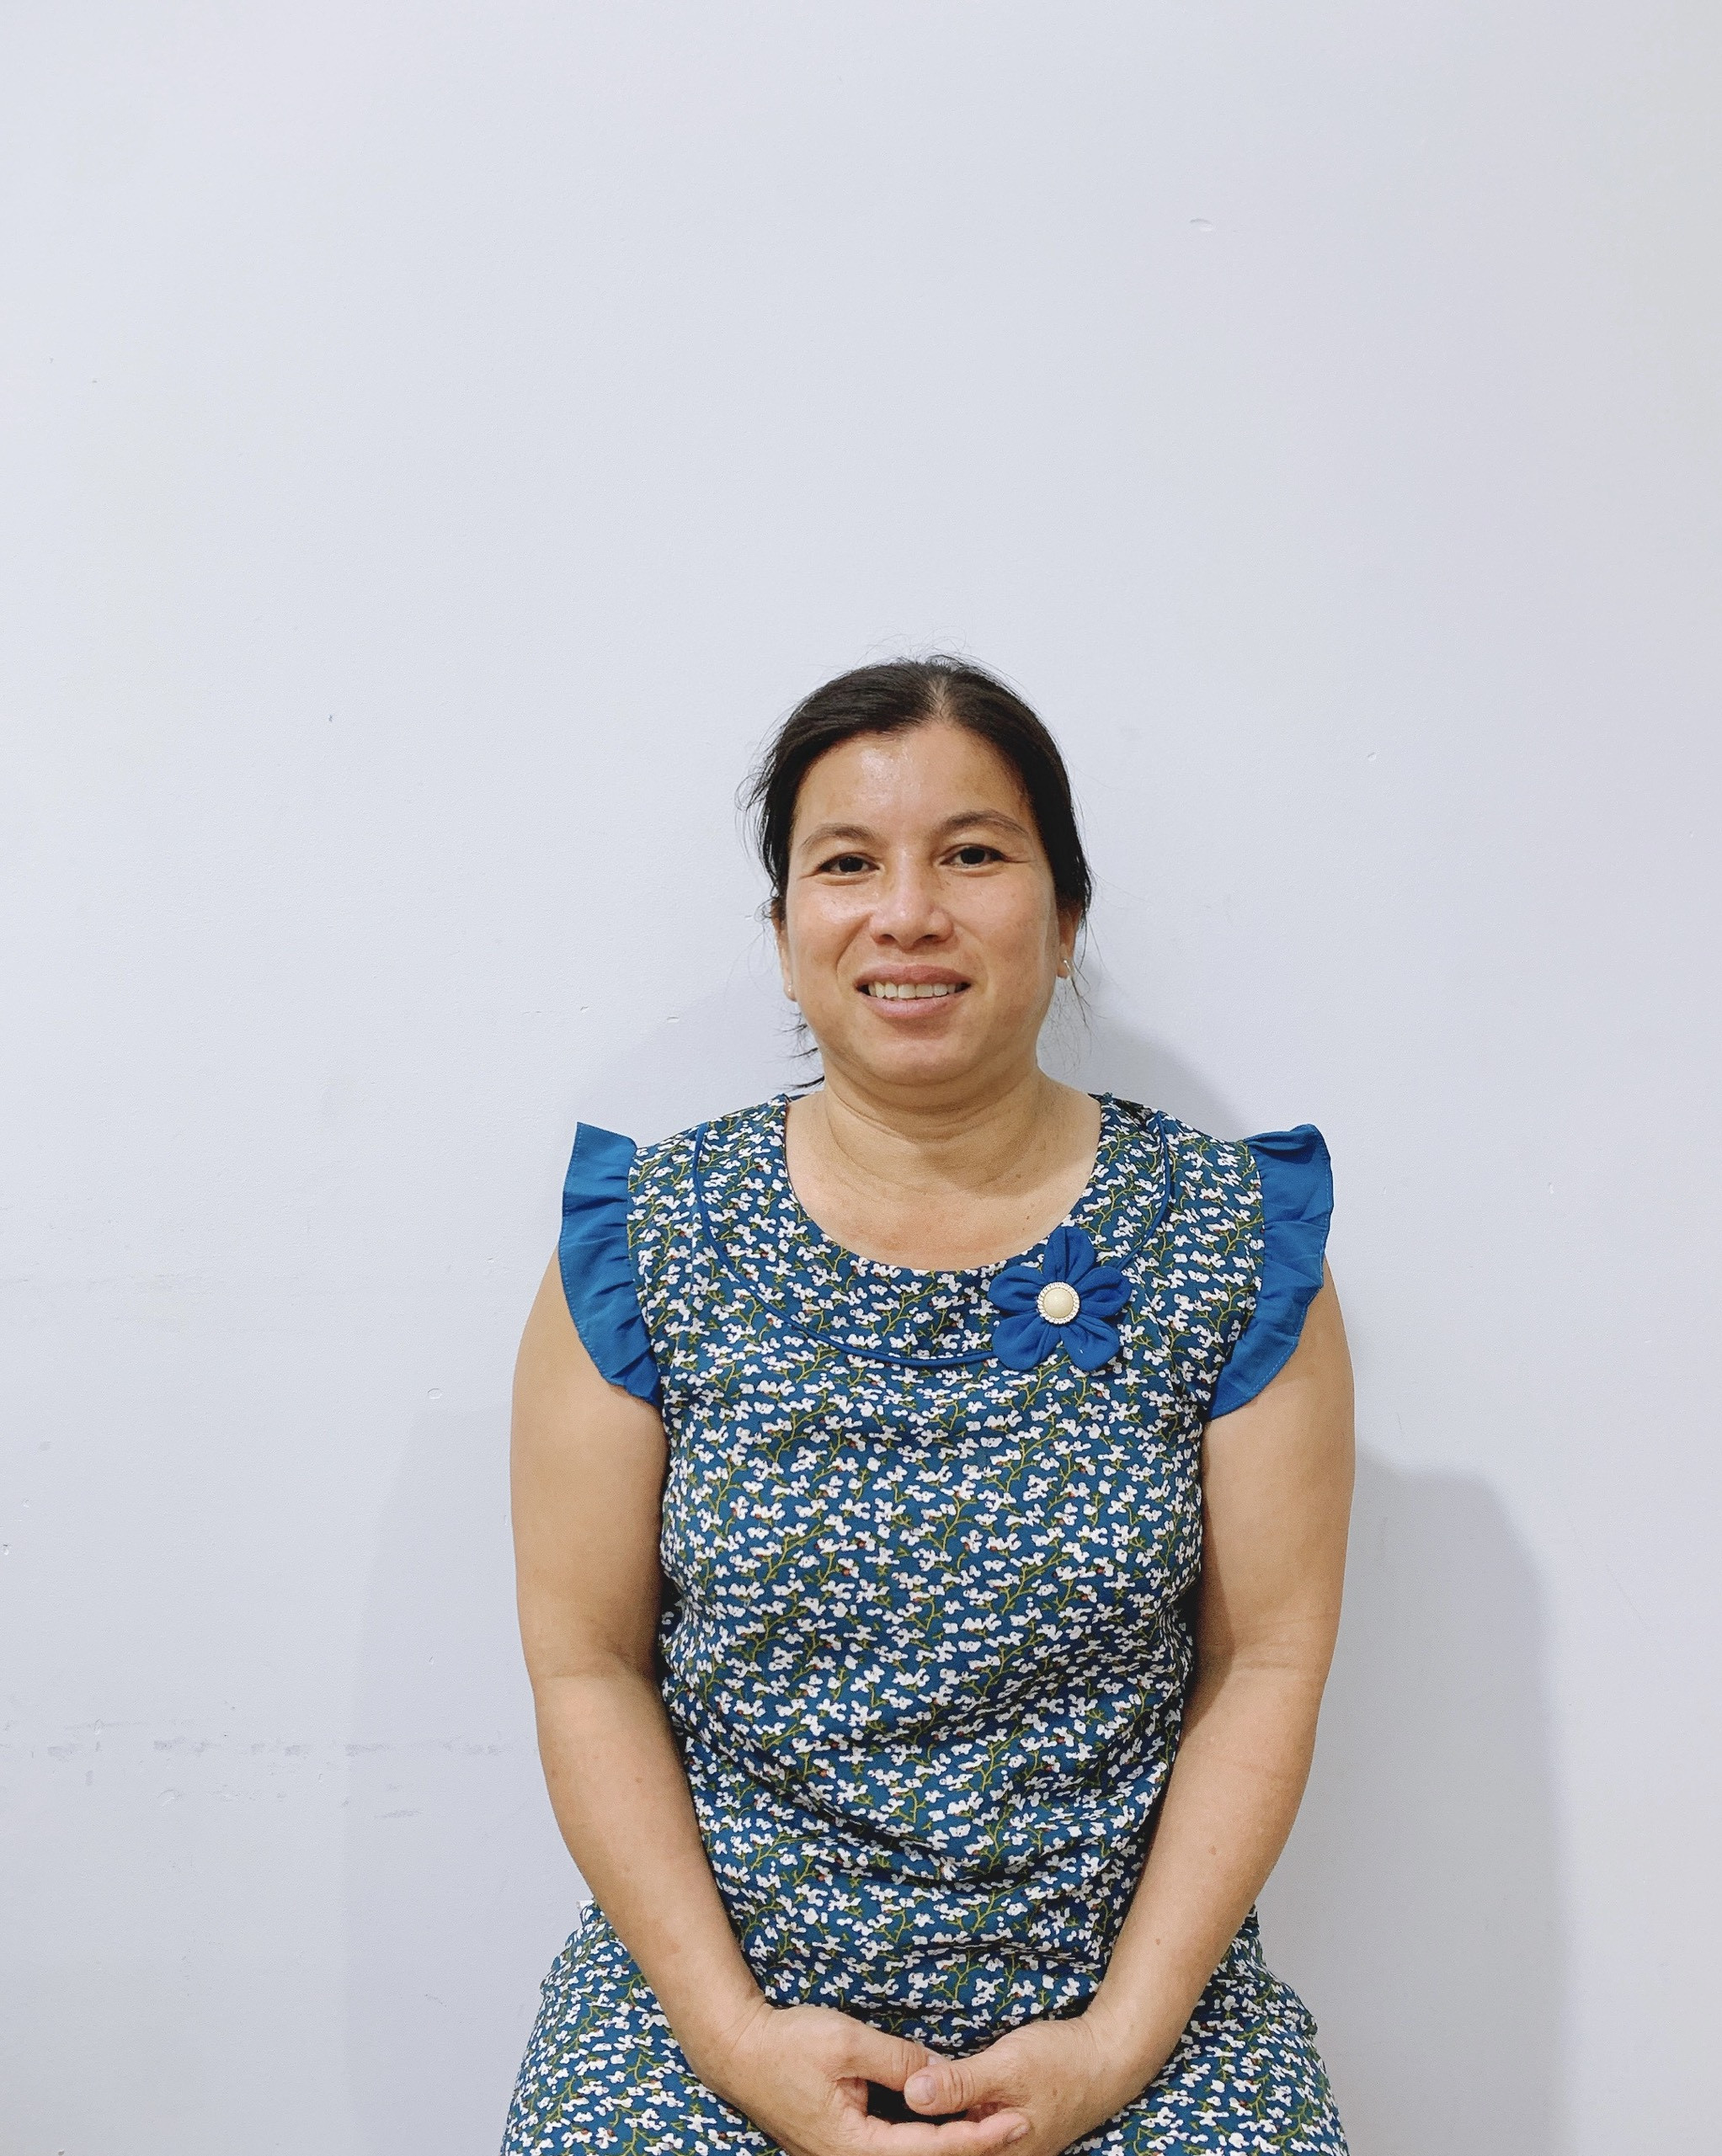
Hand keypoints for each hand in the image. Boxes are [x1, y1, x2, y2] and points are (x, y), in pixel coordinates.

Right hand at [694, 1998, 1033, 2155]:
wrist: (735, 2050)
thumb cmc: (787, 2043)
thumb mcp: (848, 2043)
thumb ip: (899, 2061)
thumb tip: (944, 2074)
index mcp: (854, 2147)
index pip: (931, 2148)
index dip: (976, 2137)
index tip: (1015, 2121)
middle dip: (971, 2145)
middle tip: (1017, 2124)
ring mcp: (841, 2153)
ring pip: (907, 2155)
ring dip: (948, 2142)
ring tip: (991, 2123)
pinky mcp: (836, 2141)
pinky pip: (889, 2146)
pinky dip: (922, 2136)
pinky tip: (943, 2120)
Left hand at [899, 2008, 1156, 2155]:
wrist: (1107, 2058)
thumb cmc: (1061, 2062)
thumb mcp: (1007, 2066)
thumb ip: (960, 2082)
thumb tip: (912, 2093)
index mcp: (994, 2152)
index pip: (938, 2149)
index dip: (906, 2134)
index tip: (874, 2104)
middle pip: (945, 2146)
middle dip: (917, 2127)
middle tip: (882, 2096)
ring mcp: (1004, 2145)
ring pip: (956, 2138)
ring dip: (932, 2119)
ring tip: (897, 2093)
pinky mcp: (1006, 2128)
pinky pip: (969, 2126)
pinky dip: (950, 2111)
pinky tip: (932, 2090)